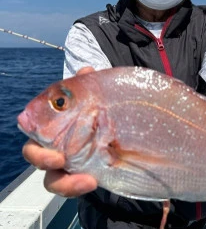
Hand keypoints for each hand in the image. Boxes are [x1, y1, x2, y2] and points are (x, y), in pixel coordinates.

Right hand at [21, 67, 97, 196]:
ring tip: (87, 182)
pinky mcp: (84, 175)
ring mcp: (69, 165)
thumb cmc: (97, 111)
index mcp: (52, 129)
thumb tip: (86, 70)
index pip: (35, 137)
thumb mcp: (95, 97)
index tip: (50, 149)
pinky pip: (77, 186)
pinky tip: (95, 181)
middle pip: (37, 160)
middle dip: (43, 161)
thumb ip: (88, 84)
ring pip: (55, 181)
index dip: (36, 147)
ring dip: (67, 184)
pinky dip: (81, 187)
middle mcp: (55, 149)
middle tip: (59, 160)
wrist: (119, 127)